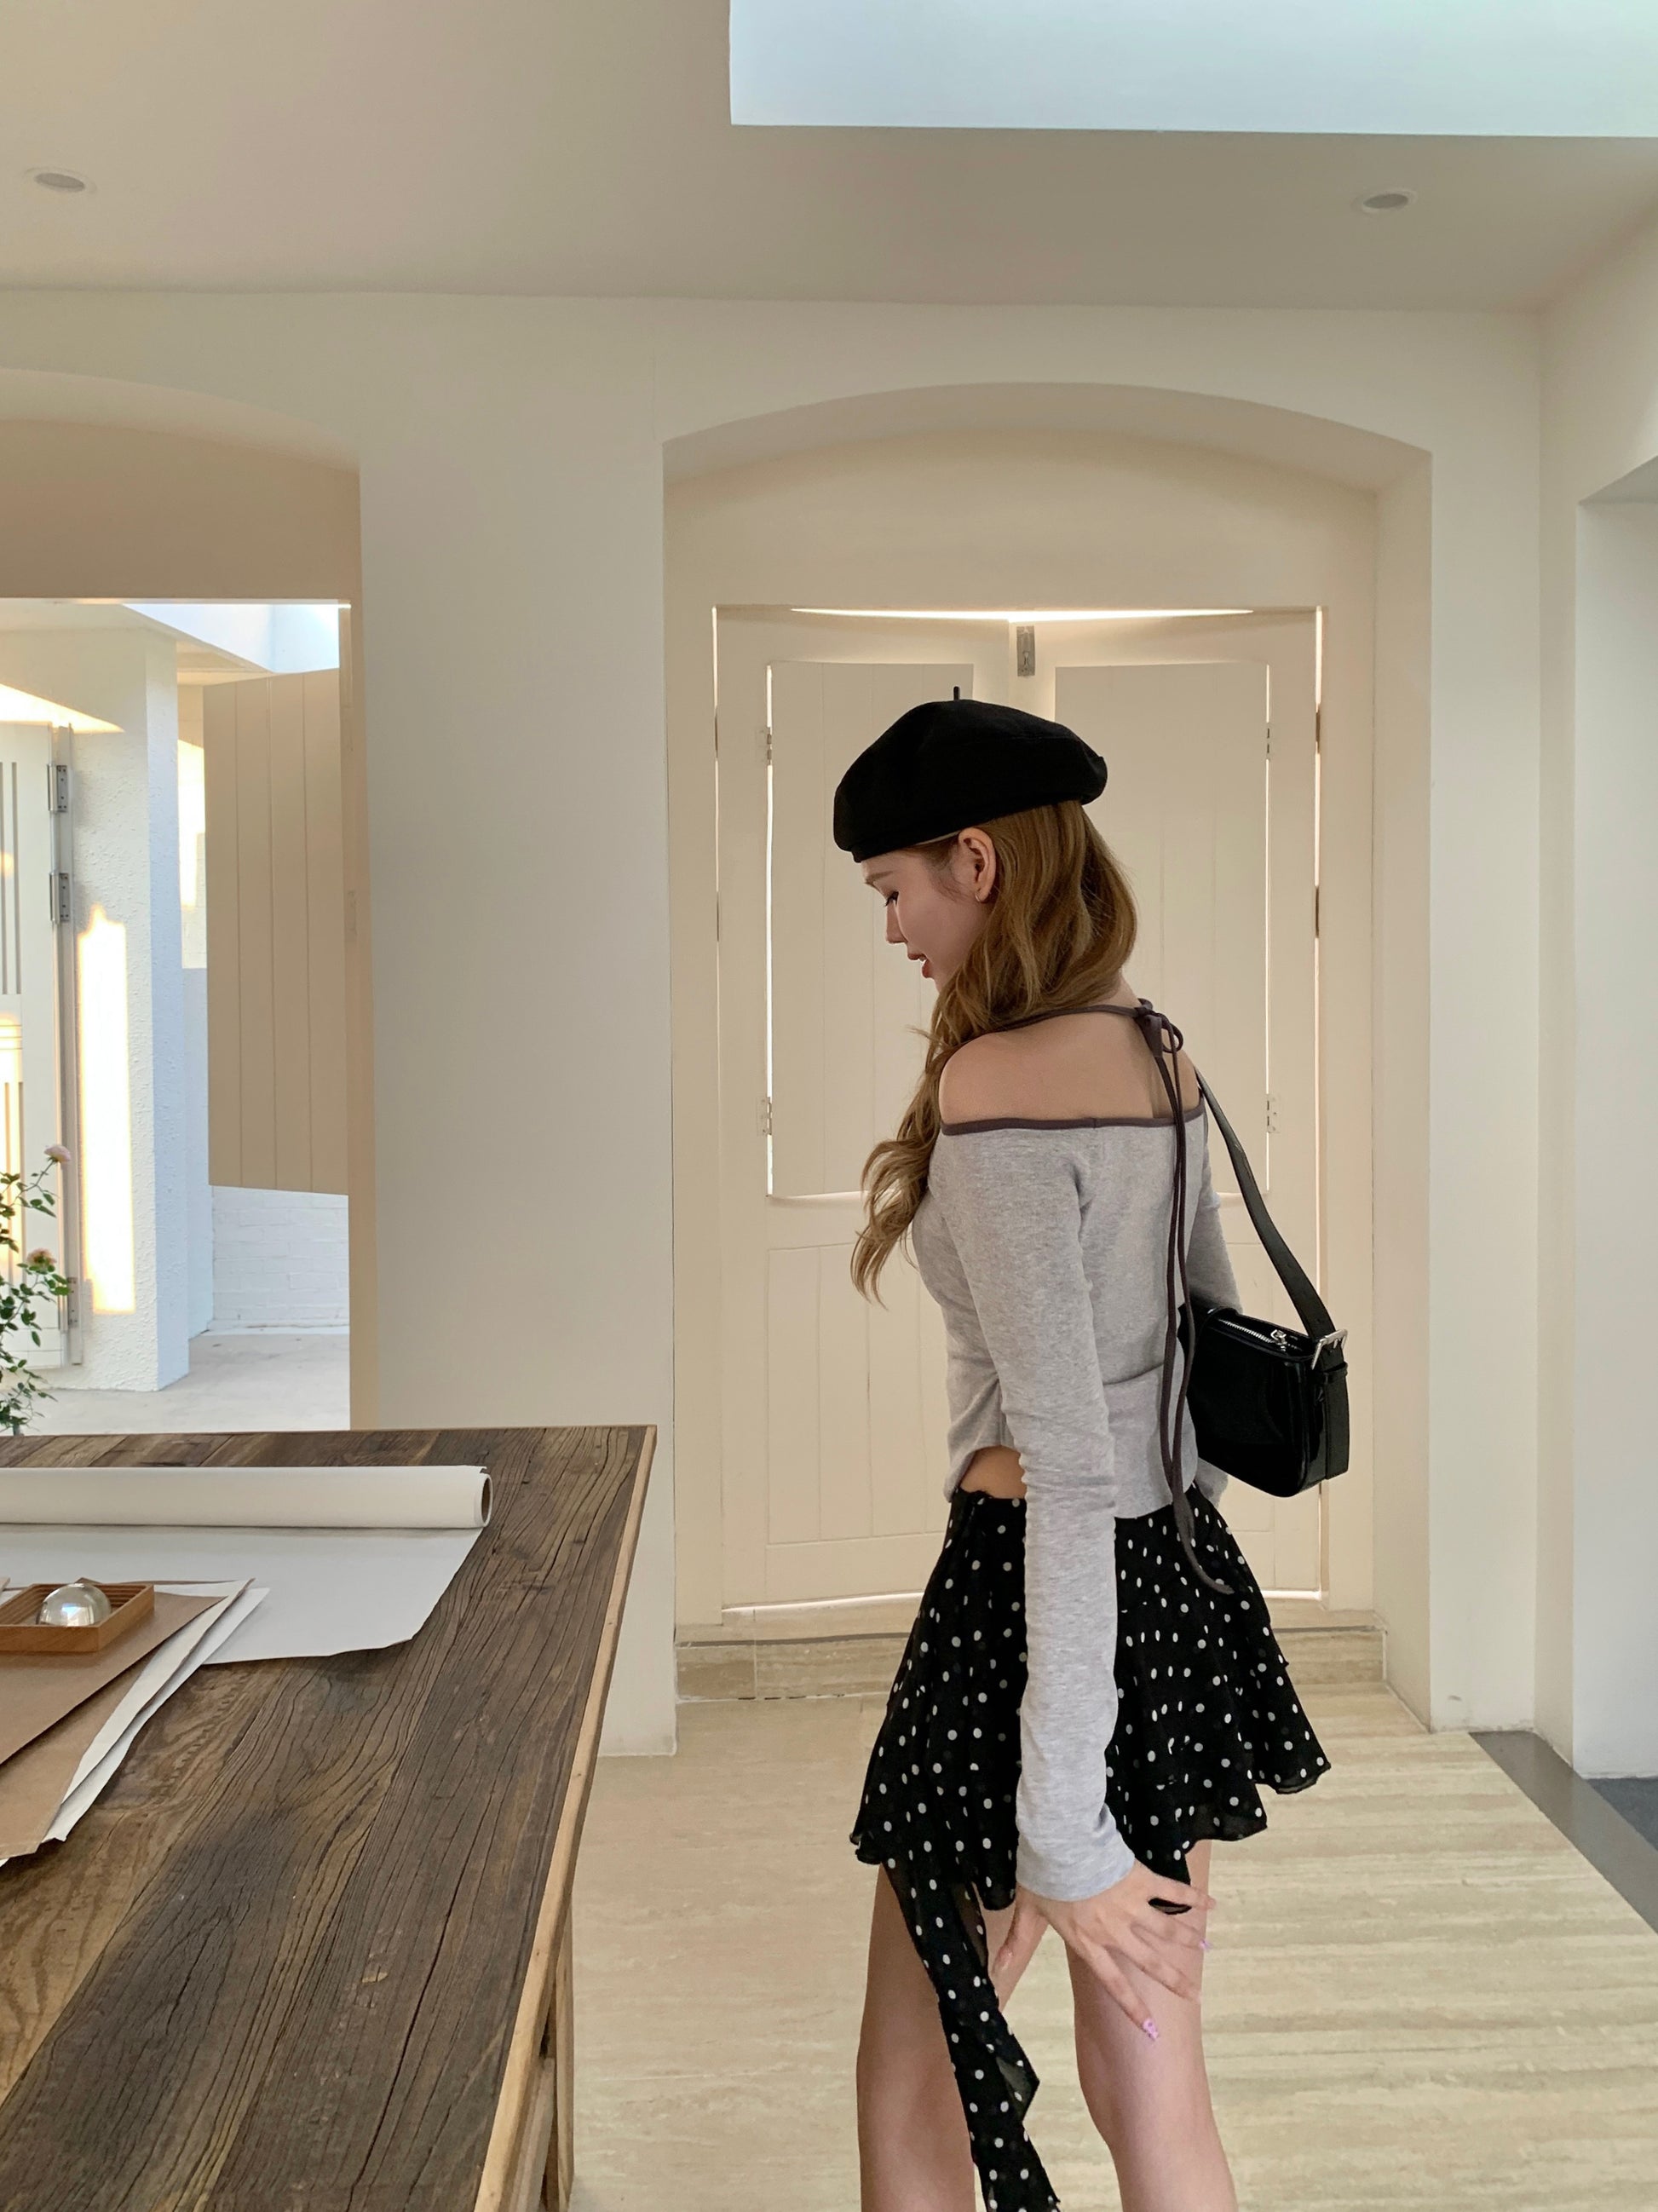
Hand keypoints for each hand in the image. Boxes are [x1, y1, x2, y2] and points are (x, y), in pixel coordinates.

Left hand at [990, 1861, 1212, 2026]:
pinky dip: (1193, 1897)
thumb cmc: (1041, 1875)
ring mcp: (1131, 1905)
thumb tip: (996, 1971)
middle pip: (1150, 1963)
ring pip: (1165, 1929)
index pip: (1114, 1985)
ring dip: (1187, 1940)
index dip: (1134, 2009)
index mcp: (1088, 1942)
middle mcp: (1114, 1931)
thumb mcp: (1027, 1912)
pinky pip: (1172, 1891)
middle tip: (1196, 1997)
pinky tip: (1212, 1904)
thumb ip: (1018, 1943)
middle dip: (1174, 1981)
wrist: (1059, 1840)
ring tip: (1207, 1950)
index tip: (1153, 2031)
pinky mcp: (1141, 1880)